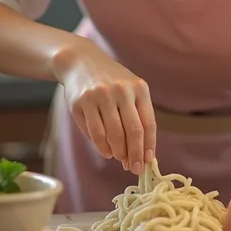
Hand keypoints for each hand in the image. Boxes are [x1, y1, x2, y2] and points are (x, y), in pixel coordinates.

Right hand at [53, 36, 156, 174]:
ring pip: (113, 135)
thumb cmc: (111, 80)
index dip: (149, 146)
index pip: (148, 123)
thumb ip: (138, 115)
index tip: (148, 162)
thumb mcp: (130, 89)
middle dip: (135, 155)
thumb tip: (144, 152)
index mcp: (139, 87)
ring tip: (119, 158)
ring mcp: (100, 96)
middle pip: (133, 132)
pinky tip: (106, 152)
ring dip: (118, 152)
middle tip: (134, 169)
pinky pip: (95, 133)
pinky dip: (102, 147)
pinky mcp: (82, 102)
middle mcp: (121, 90)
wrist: (81, 61)